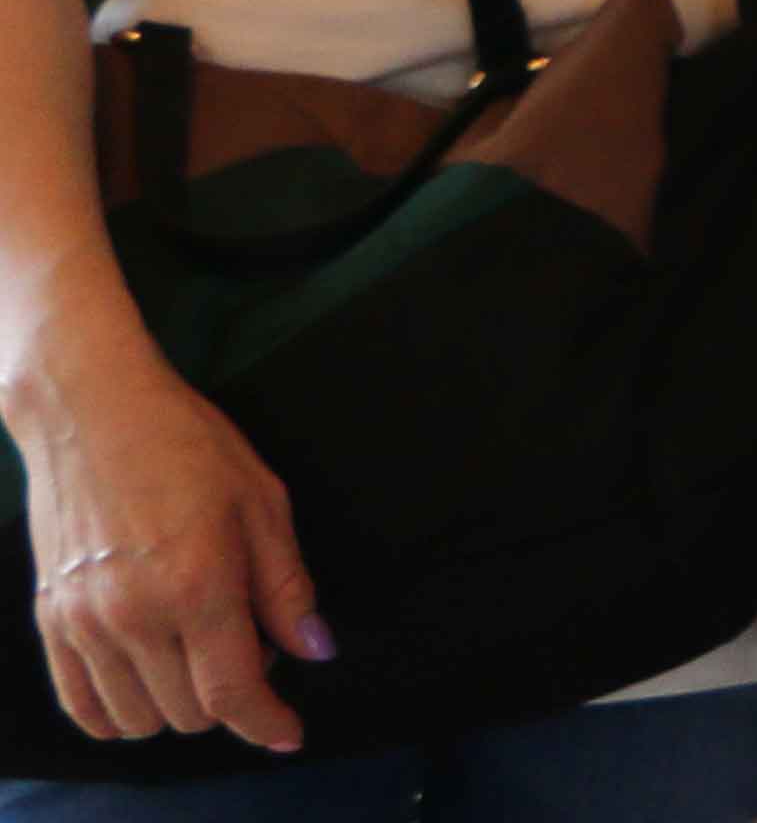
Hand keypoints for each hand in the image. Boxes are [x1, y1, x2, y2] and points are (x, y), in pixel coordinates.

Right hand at [14, 343, 322, 747]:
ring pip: (138, 718)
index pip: (233, 690)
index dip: (267, 722)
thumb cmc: (187, 445)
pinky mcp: (51, 621)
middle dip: (232, 697)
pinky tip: (147, 679)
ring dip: (177, 706)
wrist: (92, 413)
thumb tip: (317, 649)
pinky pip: (81, 704)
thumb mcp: (263, 502)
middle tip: (249, 648)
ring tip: (198, 653)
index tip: (289, 732)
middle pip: (189, 712)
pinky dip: (118, 711)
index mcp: (198, 584)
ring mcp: (85, 623)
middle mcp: (135, 615)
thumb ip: (287, 585)